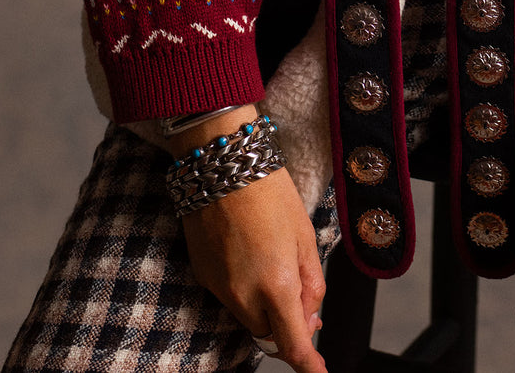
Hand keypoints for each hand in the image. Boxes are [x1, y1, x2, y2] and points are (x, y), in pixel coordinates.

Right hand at [170, 107, 326, 370]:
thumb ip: (311, 280)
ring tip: (275, 262)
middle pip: (270, 331)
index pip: (294, 343)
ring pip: (248, 316)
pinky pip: (230, 296)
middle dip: (288, 322)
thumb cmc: (269, 190)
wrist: (222, 162)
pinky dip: (245, 288)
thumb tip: (312, 314)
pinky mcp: (202, 275)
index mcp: (277, 283)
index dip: (309, 365)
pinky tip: (252, 253)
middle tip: (303, 293)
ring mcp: (219, 286)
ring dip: (266, 305)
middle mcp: (244, 293)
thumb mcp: (304, 233)